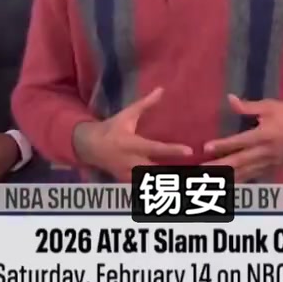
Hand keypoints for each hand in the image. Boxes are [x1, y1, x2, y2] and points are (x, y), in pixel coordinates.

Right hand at [72, 87, 192, 181]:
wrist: (89, 146)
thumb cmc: (111, 128)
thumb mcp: (127, 115)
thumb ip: (145, 104)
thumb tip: (161, 90)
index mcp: (132, 144)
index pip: (155, 149)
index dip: (173, 150)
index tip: (189, 151)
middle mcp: (131, 162)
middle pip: (156, 172)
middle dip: (173, 175)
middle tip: (193, 175)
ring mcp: (128, 175)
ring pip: (150, 183)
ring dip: (167, 184)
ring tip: (186, 184)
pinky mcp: (127, 182)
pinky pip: (143, 187)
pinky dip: (156, 189)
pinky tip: (172, 191)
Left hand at [202, 95, 282, 181]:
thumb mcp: (269, 106)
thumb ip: (248, 106)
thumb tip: (229, 99)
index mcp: (263, 135)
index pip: (239, 142)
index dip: (222, 145)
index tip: (206, 148)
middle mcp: (265, 152)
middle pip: (239, 162)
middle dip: (219, 167)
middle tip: (200, 170)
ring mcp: (269, 162)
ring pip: (245, 172)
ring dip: (226, 177)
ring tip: (209, 179)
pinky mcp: (272, 168)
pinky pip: (253, 176)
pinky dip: (239, 180)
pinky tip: (227, 184)